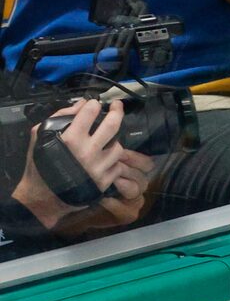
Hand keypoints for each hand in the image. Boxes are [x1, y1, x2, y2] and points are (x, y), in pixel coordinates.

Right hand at [17, 101, 151, 228]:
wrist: (43, 196)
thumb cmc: (40, 164)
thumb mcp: (41, 135)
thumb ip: (60, 117)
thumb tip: (82, 104)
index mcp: (71, 139)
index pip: (89, 113)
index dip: (94, 104)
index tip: (95, 103)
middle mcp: (88, 152)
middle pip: (112, 126)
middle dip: (117, 112)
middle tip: (117, 106)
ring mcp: (99, 168)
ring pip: (119, 147)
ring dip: (114, 141)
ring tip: (108, 140)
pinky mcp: (105, 181)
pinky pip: (118, 166)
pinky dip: (113, 161)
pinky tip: (107, 158)